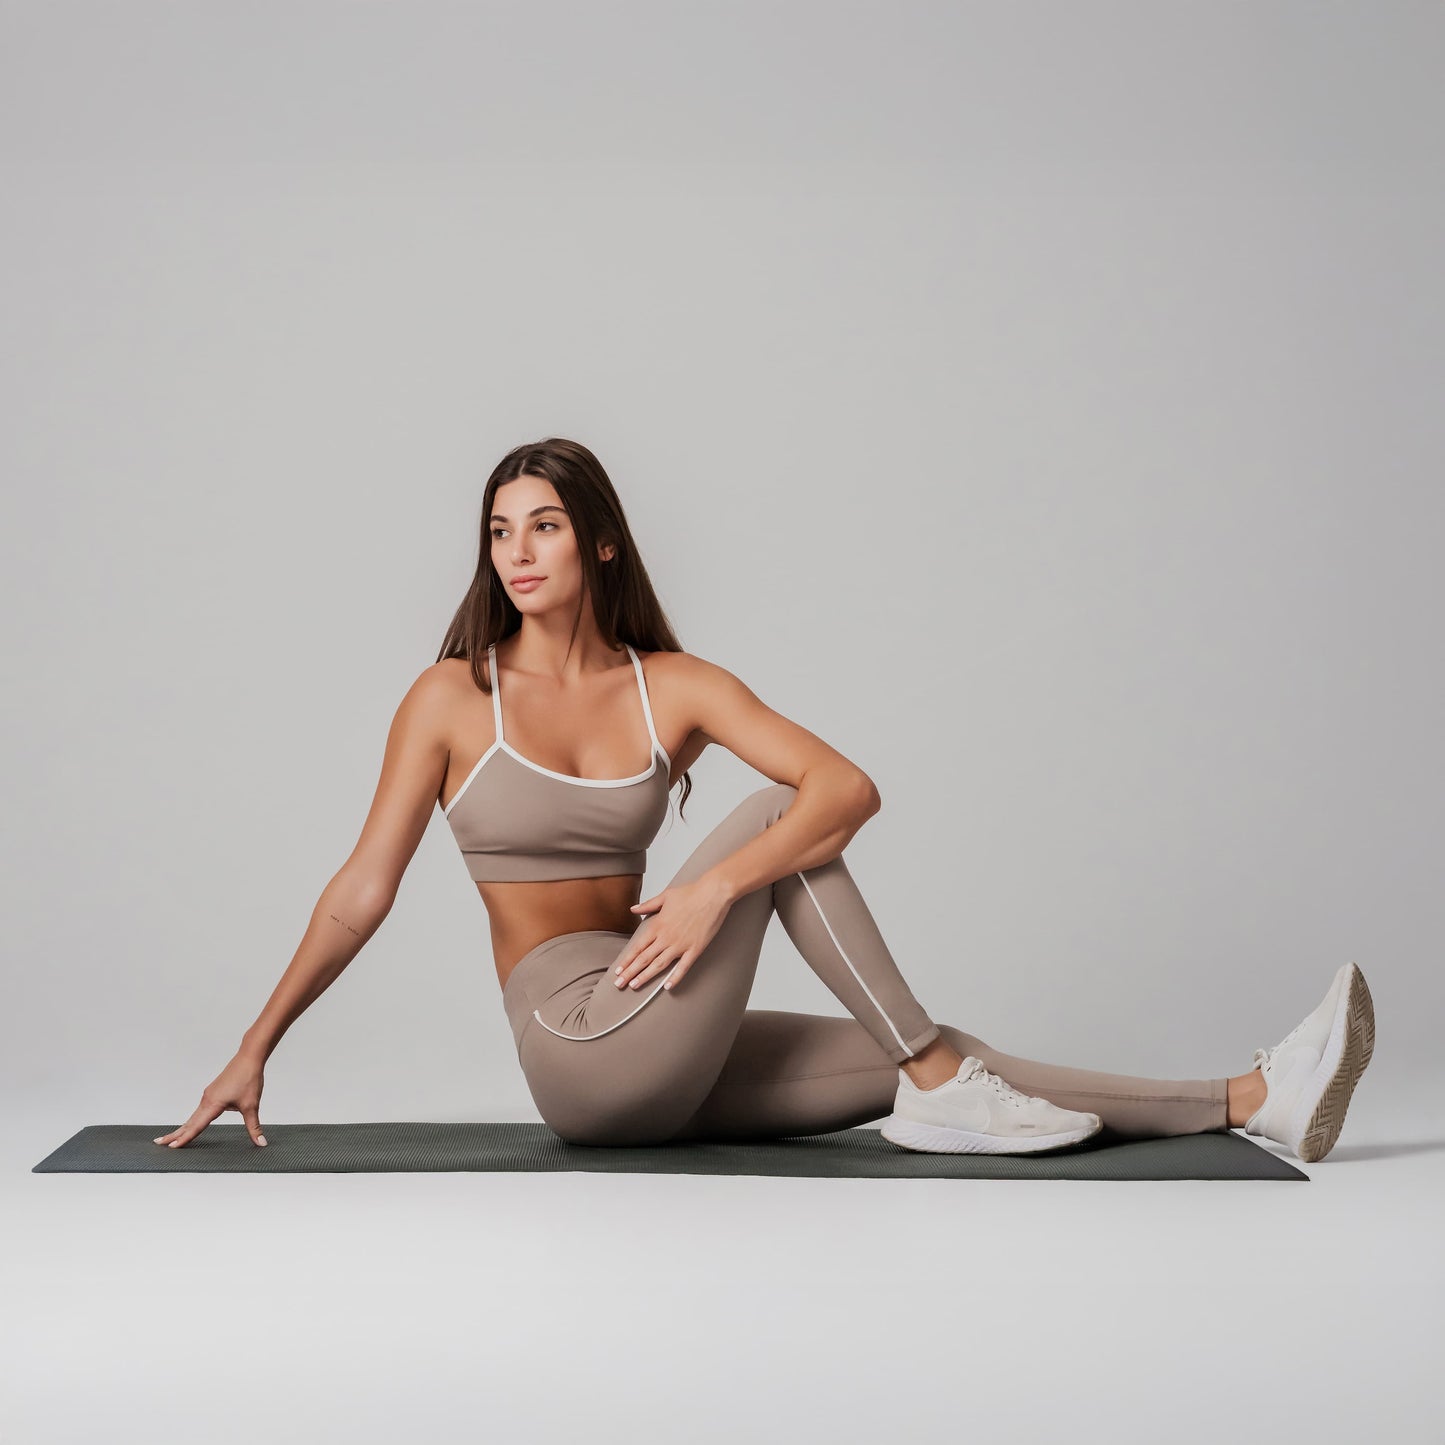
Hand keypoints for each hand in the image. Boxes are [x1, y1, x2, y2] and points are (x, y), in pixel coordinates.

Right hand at [154, 1050, 268, 1149]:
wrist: (249, 1058)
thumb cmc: (249, 1079)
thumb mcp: (252, 1105)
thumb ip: (254, 1127)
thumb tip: (261, 1143)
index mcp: (213, 1104)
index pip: (197, 1126)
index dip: (185, 1138)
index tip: (172, 1146)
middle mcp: (207, 1100)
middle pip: (189, 1121)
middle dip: (175, 1133)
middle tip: (160, 1143)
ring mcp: (208, 1095)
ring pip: (193, 1115)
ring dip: (183, 1126)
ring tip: (171, 1137)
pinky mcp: (212, 1092)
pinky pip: (199, 1109)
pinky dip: (192, 1119)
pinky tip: (191, 1123)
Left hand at [613, 877, 732, 993]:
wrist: (713, 893)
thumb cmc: (691, 893)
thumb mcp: (665, 896)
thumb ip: (648, 905)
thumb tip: (633, 909)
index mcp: (658, 925)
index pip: (638, 947)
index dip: (627, 960)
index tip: (618, 970)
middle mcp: (666, 937)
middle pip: (644, 959)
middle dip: (630, 972)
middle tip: (619, 984)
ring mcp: (680, 944)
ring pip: (659, 965)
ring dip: (645, 976)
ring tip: (635, 986)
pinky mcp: (695, 948)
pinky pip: (683, 967)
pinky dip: (675, 977)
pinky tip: (667, 987)